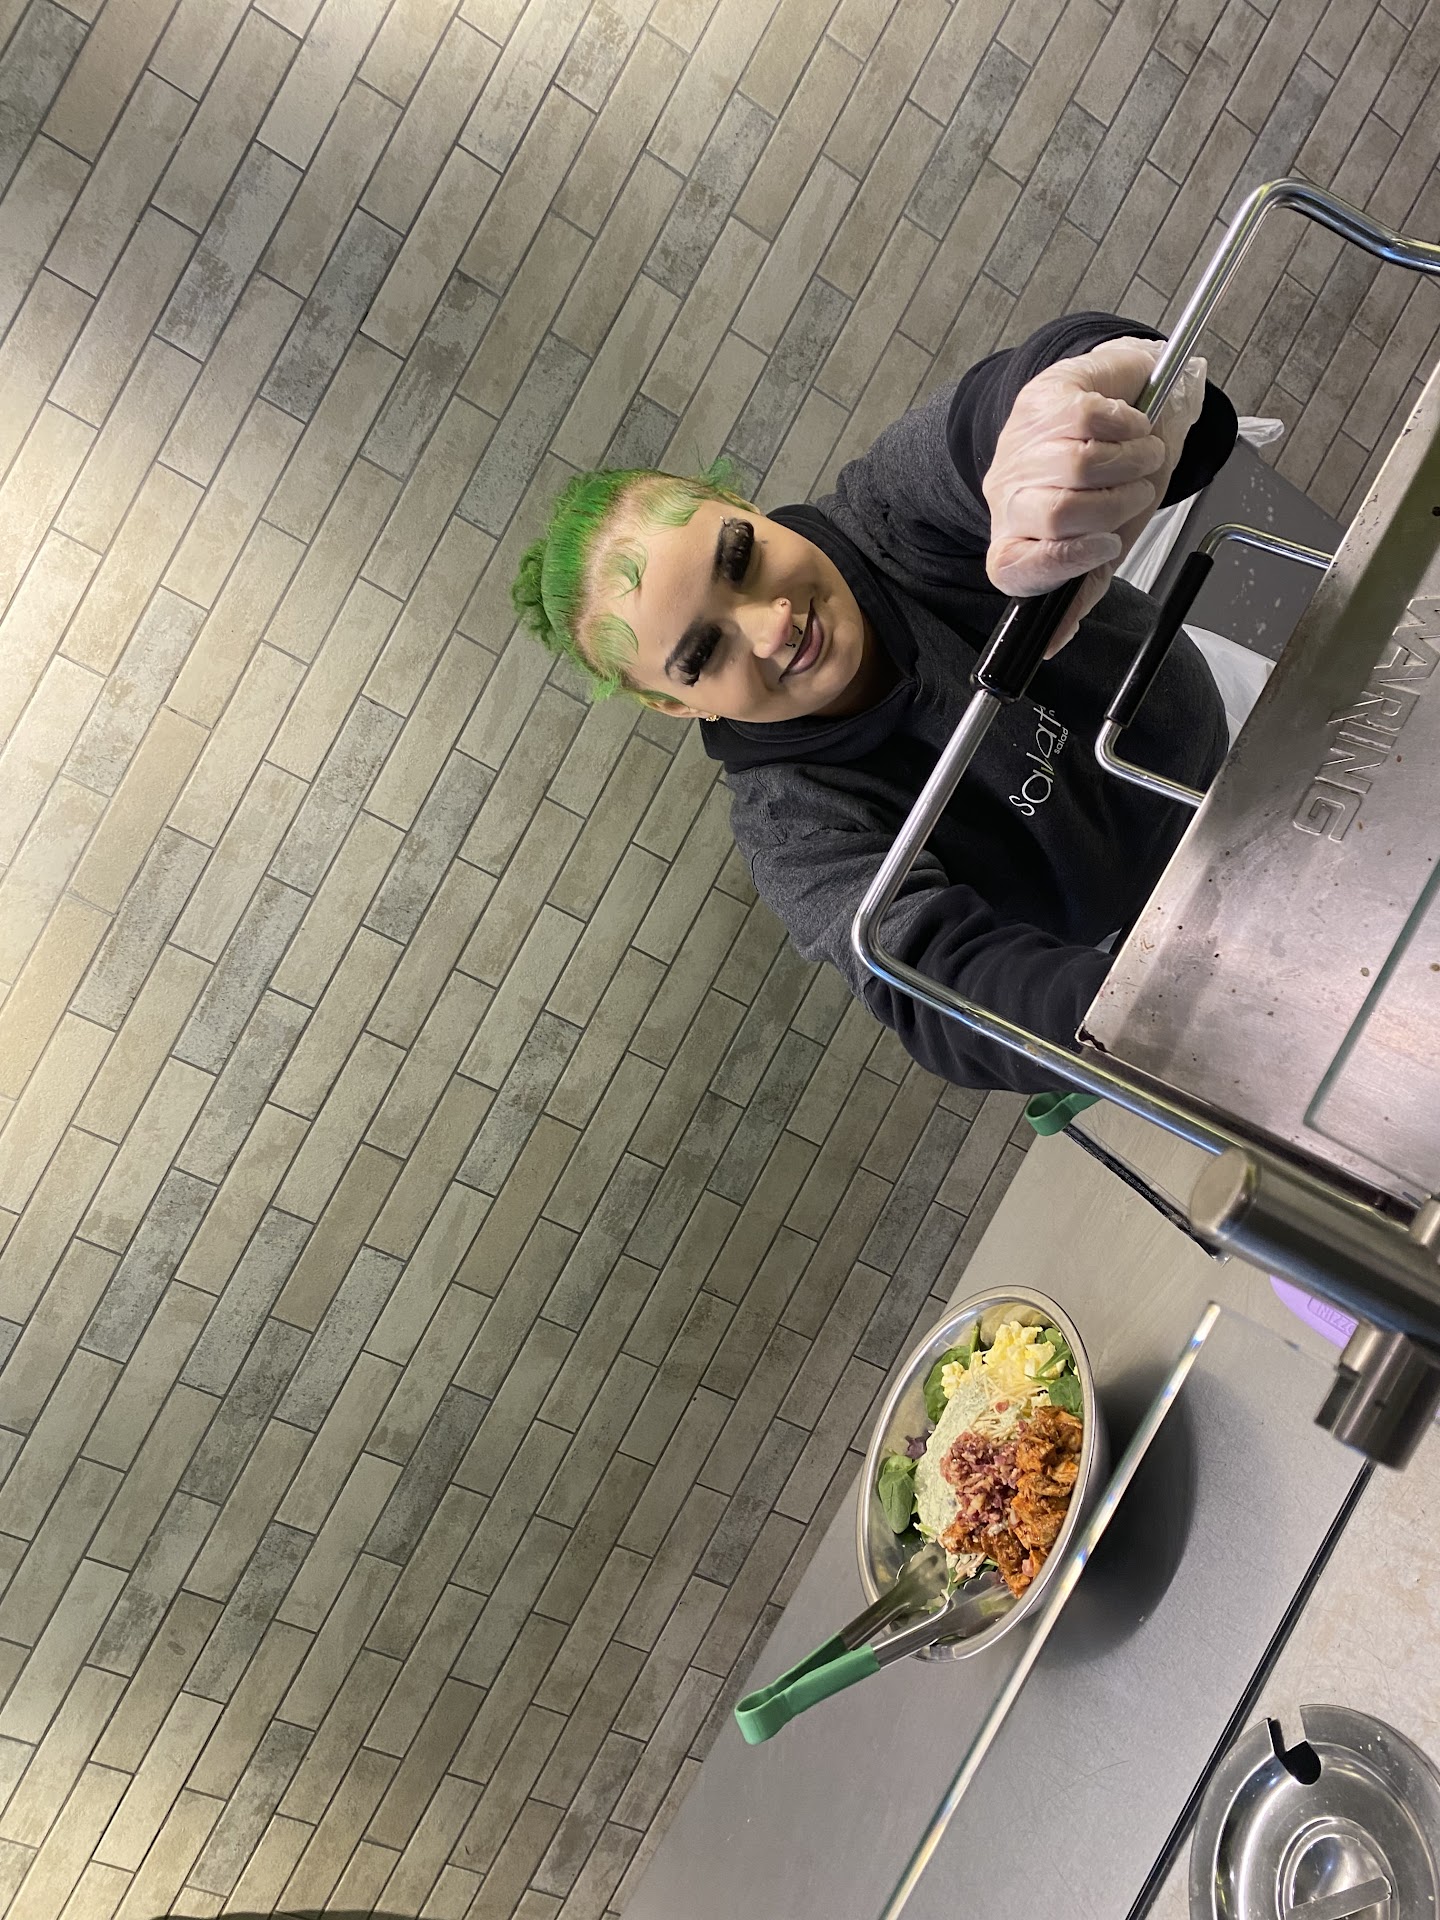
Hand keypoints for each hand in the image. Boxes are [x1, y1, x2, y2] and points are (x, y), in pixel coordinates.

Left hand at [982, 336, 1206, 653]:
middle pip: (1057, 513)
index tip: (1108, 545)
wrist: (1114, 409)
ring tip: (1143, 457)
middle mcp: (1008, 497)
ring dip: (1132, 461)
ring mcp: (1019, 447)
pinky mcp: (1040, 401)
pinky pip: (1090, 419)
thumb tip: (1053, 641)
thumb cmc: (1106, 484)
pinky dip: (1128, 425)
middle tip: (1137, 492)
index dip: (1067, 559)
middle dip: (1117, 504)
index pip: (1015, 568)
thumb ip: (1079, 592)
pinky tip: (1130, 427)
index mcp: (1015, 541)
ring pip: (1079, 464)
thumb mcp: (1100, 548)